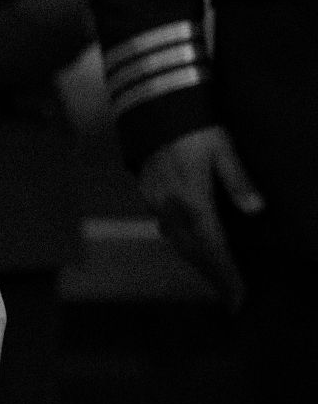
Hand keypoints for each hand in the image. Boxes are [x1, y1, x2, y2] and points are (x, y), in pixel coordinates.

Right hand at [140, 127, 263, 309]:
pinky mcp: (147, 192)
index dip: (227, 274)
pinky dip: (182, 241)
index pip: (214, 247)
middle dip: (213, 275)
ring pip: (176, 241)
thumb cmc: (193, 126)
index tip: (239, 298)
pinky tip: (191, 242)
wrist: (152, 105)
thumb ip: (238, 180)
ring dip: (197, 261)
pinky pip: (165, 226)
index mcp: (192, 199)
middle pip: (193, 252)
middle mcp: (170, 206)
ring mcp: (155, 200)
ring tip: (215, 276)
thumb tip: (256, 209)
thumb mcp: (223, 149)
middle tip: (231, 296)